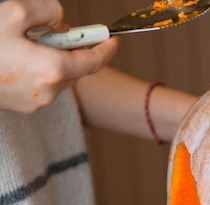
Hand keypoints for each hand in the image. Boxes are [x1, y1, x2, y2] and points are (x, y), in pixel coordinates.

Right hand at [0, 0, 118, 112]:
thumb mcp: (15, 12)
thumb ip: (48, 11)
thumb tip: (60, 20)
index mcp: (53, 70)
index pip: (93, 61)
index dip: (105, 47)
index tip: (112, 38)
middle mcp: (49, 91)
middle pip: (75, 68)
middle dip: (72, 48)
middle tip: (55, 30)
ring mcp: (35, 102)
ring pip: (58, 76)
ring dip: (53, 58)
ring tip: (29, 42)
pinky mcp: (21, 106)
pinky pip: (41, 84)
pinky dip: (39, 69)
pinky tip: (17, 56)